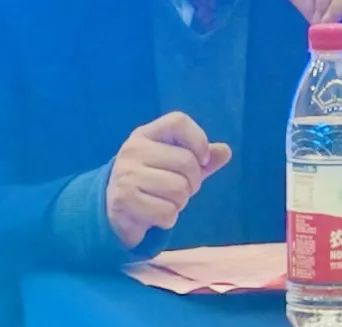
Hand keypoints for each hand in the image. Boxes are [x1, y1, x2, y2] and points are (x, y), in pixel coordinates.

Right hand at [106, 111, 231, 248]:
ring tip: (165, 200)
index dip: (198, 140)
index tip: (202, 160)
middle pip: (187, 162)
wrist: (115, 209)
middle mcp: (133, 149)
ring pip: (179, 190)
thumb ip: (201, 157)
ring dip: (180, 202)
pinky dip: (168, 219)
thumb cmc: (152, 181)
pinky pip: (167, 212)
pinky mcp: (124, 199)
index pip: (178, 122)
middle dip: (193, 182)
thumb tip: (225, 151)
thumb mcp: (175, 164)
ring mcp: (126, 173)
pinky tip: (155, 214)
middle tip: (179, 189)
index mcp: (146, 134)